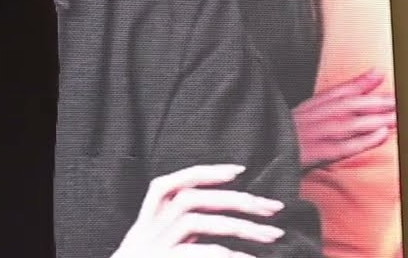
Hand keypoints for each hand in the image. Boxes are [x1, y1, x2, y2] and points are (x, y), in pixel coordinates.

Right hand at [110, 164, 284, 257]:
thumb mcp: (157, 246)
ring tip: (272, 235)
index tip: (239, 170)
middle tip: (273, 207)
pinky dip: (228, 255)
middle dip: (235, 200)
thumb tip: (224, 217)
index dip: (203, 173)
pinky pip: (199, 252)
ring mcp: (153, 246)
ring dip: (239, 226)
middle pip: (190, 200)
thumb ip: (181, 232)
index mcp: (146, 221)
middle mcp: (146, 229)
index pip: (169, 184)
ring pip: (196, 222)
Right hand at [293, 69, 395, 168]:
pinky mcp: (317, 154)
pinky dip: (362, 140)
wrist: (260, 154)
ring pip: (351, 124)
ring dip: (376, 118)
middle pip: (348, 105)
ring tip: (398, 115)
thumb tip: (366, 77)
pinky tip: (380, 134)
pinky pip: (344, 146)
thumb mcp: (306, 112)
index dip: (361, 83)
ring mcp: (316, 135)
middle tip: (399, 99)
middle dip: (376, 101)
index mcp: (310, 106)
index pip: (338, 91)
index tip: (382, 73)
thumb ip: (334, 96)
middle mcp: (314, 117)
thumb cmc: (288, 134)